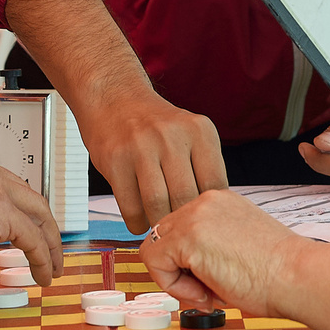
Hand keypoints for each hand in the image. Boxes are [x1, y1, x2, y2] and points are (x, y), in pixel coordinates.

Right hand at [0, 137, 60, 283]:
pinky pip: (31, 235)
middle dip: (34, 220)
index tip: (5, 227)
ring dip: (46, 241)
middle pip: (18, 190)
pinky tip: (42, 274)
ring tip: (50, 265)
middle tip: (42, 242)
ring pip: (33, 210)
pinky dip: (41, 257)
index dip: (0, 205)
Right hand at [81, 86, 226, 234]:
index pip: (215, 185)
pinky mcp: (115, 161)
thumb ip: (204, 168)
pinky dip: (138, 223)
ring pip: (158, 205)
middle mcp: (171, 136)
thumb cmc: (156, 126)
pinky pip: (131, 208)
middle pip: (186, 198)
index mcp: (199, 131)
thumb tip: (214, 215)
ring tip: (161, 226)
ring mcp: (141, 147)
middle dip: (183, 220)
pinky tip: (141, 220)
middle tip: (181, 230)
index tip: (203, 221)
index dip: (210, 210)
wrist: (114, 99)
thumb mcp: (190, 134)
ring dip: (160, 224)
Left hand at [140, 189, 303, 314]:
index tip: (212, 281)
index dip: (188, 262)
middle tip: (208, 292)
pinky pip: (155, 263)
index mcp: (220, 201)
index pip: (180, 229)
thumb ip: (211, 247)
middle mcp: (205, 201)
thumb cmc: (279, 272)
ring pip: (155, 250)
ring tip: (209, 292)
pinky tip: (206, 292)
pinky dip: (173, 286)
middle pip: (164, 238)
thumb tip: (181, 266)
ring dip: (176, 279)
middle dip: (179, 271)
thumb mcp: (239, 245)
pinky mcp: (188, 237)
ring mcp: (195, 216)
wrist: (298, 276)